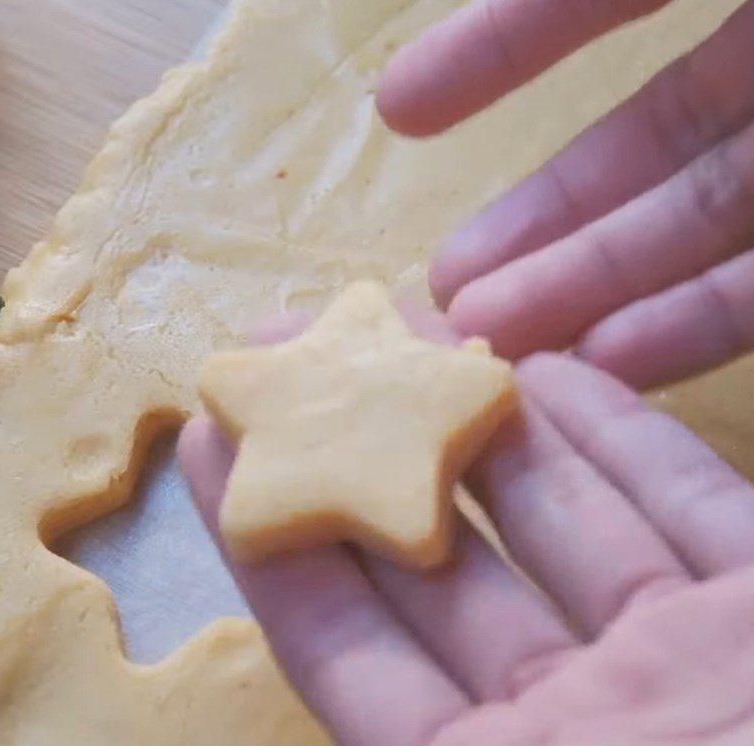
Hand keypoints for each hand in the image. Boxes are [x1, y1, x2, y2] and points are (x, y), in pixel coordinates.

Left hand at [179, 319, 753, 745]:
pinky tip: (556, 375)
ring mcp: (686, 667)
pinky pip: (691, 510)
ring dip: (482, 430)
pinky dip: (625, 443)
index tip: (214, 455)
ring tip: (410, 341)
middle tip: (295, 365)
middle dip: (364, 459)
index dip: (275, 553)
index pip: (350, 654)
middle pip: (441, 565)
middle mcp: (584, 729)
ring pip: (559, 520)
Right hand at [378, 0, 753, 388]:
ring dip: (593, 293)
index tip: (400, 115)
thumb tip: (409, 76)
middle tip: (451, 299)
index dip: (493, 55)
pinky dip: (692, 324)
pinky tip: (609, 358)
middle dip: (538, 230)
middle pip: (641, 159)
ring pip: (697, 233)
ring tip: (496, 341)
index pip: (589, 8)